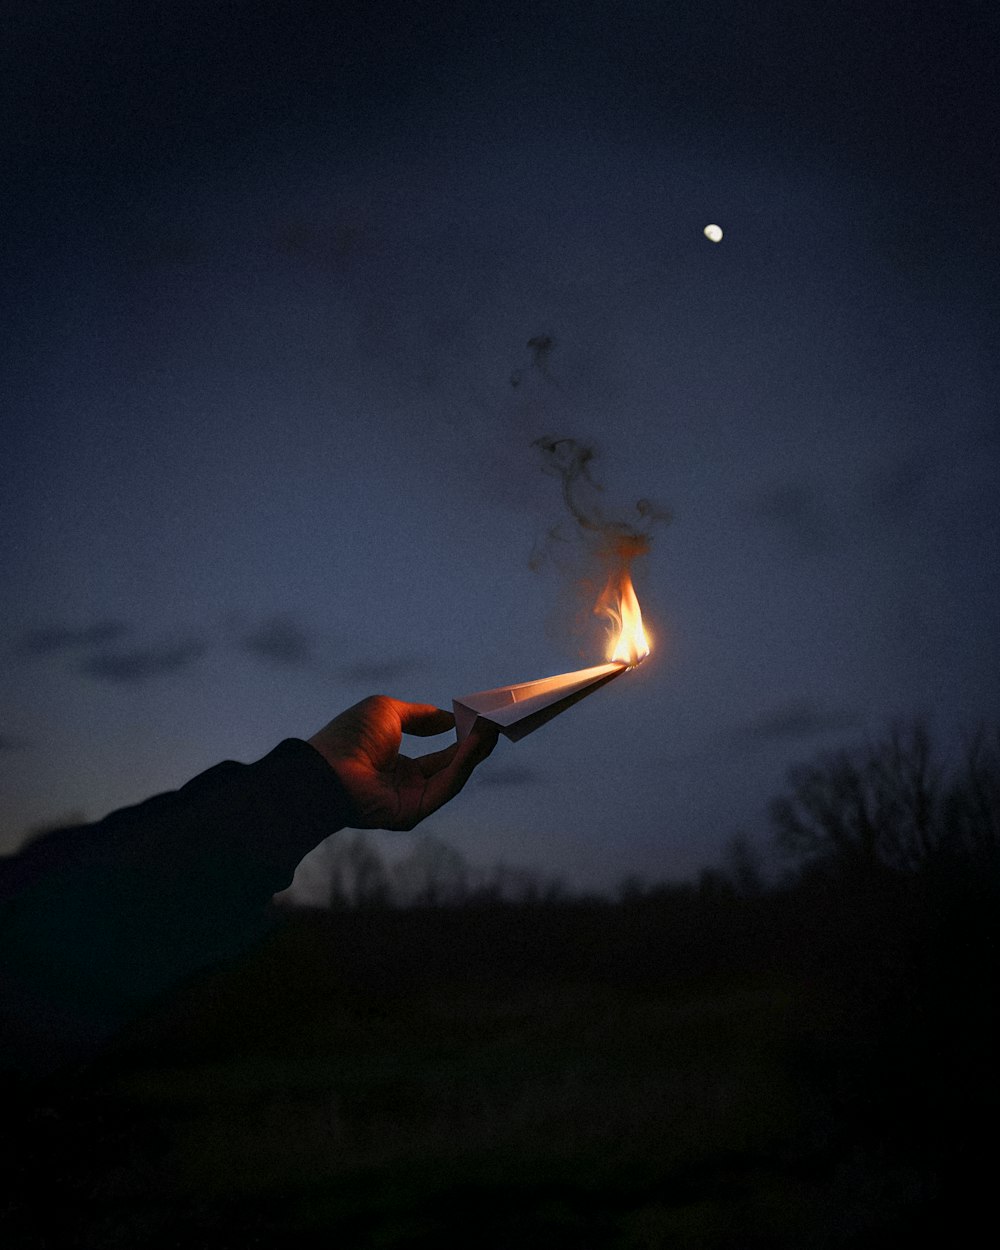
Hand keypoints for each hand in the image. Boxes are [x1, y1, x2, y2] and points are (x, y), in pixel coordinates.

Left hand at [308, 696, 498, 830]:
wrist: (328, 766)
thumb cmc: (350, 736)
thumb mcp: (389, 711)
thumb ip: (422, 715)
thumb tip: (450, 719)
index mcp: (397, 764)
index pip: (439, 754)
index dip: (460, 738)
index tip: (480, 722)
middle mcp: (406, 785)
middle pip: (450, 768)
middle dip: (474, 747)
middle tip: (495, 726)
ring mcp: (410, 800)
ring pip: (452, 778)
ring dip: (473, 755)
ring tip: (490, 731)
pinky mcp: (413, 812)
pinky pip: (444, 788)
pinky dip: (462, 766)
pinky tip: (472, 745)